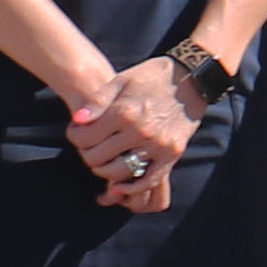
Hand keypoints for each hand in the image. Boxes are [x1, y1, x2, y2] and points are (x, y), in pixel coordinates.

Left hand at [66, 61, 201, 210]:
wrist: (191, 80)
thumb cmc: (151, 78)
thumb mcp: (121, 81)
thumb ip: (97, 102)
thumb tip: (77, 121)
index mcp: (124, 112)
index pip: (84, 138)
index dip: (74, 136)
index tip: (78, 131)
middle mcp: (140, 131)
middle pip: (97, 158)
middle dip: (87, 153)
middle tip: (90, 146)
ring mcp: (158, 145)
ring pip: (118, 172)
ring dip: (104, 170)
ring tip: (105, 159)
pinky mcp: (172, 154)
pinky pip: (149, 180)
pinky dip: (132, 188)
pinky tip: (119, 187)